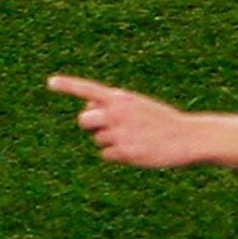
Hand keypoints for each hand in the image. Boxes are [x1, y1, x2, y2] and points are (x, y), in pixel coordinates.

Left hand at [47, 73, 207, 168]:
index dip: (68, 86)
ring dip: (110, 142)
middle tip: (110, 127)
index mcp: (120, 97)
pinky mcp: (124, 152)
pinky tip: (137, 150)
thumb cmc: (159, 120)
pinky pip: (106, 155)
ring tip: (134, 138)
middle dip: (91, 125)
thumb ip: (112, 105)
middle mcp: (116, 112)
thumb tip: (87, 110)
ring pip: (97, 140)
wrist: (187, 137)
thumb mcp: (137, 105)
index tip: (50, 82)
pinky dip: (118, 155)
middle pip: (83, 120)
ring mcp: (119, 132)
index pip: (88, 89)